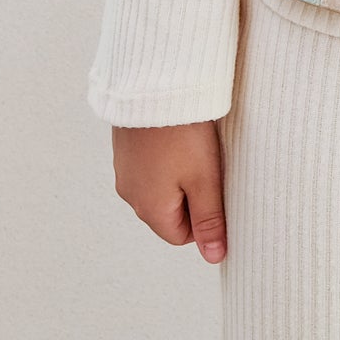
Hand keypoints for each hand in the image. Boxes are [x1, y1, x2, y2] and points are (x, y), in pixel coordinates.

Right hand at [111, 120, 227, 262]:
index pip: (182, 235)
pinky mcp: (123, 147)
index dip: (204, 215)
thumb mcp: (204, 179)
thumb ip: (209, 221)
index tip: (215, 186)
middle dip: (190, 193)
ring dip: (177, 173)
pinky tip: (175, 135)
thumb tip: (214, 257)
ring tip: (191, 146)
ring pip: (159, 186)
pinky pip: (148, 165)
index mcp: (149, 209)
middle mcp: (130, 194)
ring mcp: (124, 169)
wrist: (152, 82)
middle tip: (205, 164)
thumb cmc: (182, 133)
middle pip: (168, 212)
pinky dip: (164, 156)